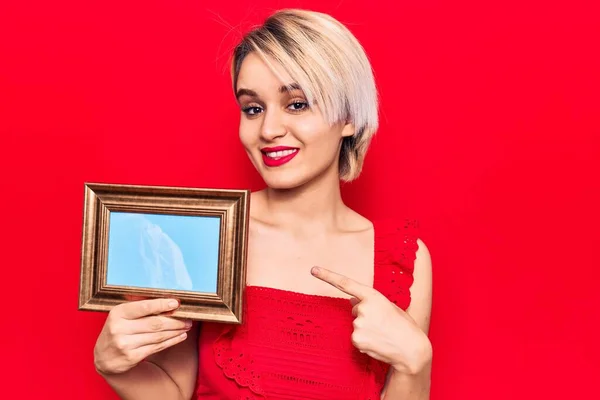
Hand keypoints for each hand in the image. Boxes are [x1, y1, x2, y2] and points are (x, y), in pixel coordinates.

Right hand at [93, 298, 192, 374]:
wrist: (104, 357)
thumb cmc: (118, 329)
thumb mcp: (122, 316)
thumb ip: (141, 309)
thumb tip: (170, 304)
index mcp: (118, 313)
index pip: (143, 307)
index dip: (161, 305)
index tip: (176, 303)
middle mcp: (119, 328)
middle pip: (155, 323)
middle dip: (175, 321)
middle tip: (188, 318)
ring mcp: (125, 344)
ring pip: (158, 336)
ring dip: (175, 331)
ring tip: (186, 326)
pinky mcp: (131, 357)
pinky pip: (156, 347)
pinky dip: (171, 341)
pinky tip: (180, 336)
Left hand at [311, 266, 431, 374]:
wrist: (412, 349)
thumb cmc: (403, 326)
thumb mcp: (389, 307)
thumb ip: (369, 301)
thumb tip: (351, 301)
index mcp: (373, 296)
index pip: (346, 284)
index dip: (328, 276)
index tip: (313, 270)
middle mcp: (363, 308)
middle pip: (355, 309)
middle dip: (366, 315)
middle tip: (384, 323)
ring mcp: (358, 324)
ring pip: (356, 324)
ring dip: (367, 329)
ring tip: (383, 334)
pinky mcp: (356, 339)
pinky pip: (356, 337)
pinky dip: (365, 341)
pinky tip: (378, 343)